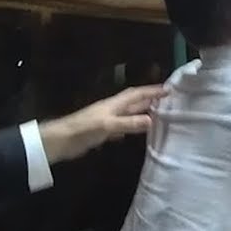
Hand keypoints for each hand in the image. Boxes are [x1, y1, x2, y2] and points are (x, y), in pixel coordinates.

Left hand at [39, 85, 166, 162]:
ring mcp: (107, 120)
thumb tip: (152, 120)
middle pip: (134, 102)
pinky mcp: (102, 131)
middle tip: (167, 101)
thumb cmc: (84, 129)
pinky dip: (131, 126)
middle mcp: (112, 109)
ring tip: (157, 115)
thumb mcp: (108, 126)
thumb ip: (129, 123)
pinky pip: (122, 126)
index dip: (151, 91)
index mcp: (114, 104)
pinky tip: (136, 131)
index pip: (136, 94)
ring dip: (142, 112)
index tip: (168, 89)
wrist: (61, 140)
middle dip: (149, 99)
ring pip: (129, 113)